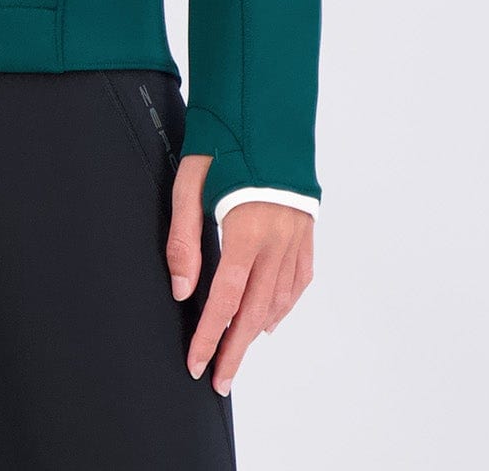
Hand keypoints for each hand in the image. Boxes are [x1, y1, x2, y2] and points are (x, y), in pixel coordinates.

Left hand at [168, 164, 314, 396]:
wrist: (265, 110)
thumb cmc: (223, 142)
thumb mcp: (190, 184)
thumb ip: (185, 239)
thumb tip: (182, 289)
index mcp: (245, 231)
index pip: (225, 301)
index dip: (208, 337)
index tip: (196, 364)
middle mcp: (276, 241)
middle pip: (255, 313)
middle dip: (234, 350)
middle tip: (219, 379)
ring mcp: (296, 236)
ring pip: (279, 300)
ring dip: (258, 332)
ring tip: (238, 352)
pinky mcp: (306, 229)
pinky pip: (299, 280)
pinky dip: (284, 305)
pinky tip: (271, 317)